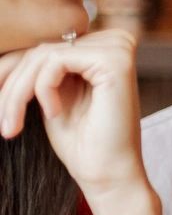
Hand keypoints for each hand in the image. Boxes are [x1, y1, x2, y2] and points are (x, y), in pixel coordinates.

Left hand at [0, 31, 146, 209]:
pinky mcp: (114, 60)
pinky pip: (55, 60)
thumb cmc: (81, 142)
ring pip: (42, 55)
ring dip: (18, 93)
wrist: (107, 173)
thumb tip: (1, 54)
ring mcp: (117, 48)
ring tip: (13, 125)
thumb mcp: (49, 97)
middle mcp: (114, 41)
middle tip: (3, 123)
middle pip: (40, 50)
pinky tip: (54, 114)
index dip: (9, 73)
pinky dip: (42, 89)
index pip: (42, 47)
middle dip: (11, 87)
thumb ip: (38, 71)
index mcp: (102, 48)